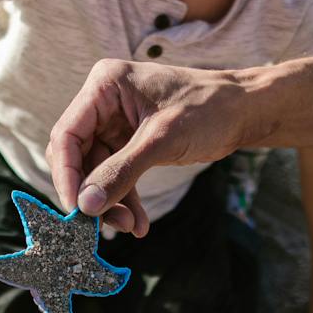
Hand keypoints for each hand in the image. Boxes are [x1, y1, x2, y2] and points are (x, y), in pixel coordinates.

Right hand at [46, 60, 252, 235]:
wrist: (246, 110)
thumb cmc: (209, 110)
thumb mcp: (162, 140)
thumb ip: (121, 172)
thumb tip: (85, 205)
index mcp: (105, 85)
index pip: (67, 134)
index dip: (67, 175)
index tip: (76, 210)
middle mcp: (104, 101)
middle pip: (78, 156)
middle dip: (93, 192)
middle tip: (109, 224)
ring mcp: (116, 122)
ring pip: (98, 171)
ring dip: (112, 202)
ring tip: (132, 227)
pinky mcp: (130, 141)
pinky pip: (117, 175)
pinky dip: (126, 199)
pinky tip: (139, 223)